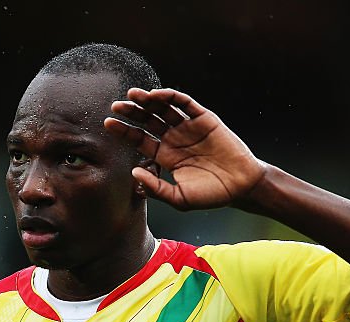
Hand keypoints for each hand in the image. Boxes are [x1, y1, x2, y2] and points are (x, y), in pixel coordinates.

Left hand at [105, 88, 266, 209]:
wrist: (241, 186)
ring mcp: (188, 127)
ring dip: (148, 101)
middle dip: (131, 113)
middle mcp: (174, 139)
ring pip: (163, 109)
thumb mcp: (178, 198)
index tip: (108, 123)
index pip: (139, 139)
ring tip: (132, 95)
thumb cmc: (211, 194)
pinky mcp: (204, 119)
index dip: (124, 131)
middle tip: (115, 106)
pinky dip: (171, 97)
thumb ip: (156, 188)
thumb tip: (134, 172)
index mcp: (165, 156)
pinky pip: (185, 104)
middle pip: (147, 121)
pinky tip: (157, 95)